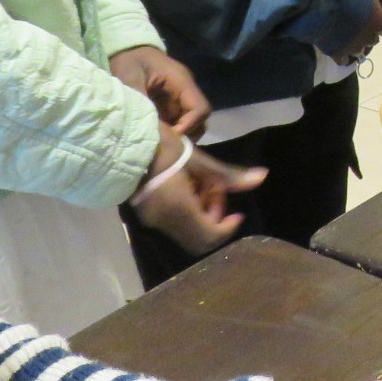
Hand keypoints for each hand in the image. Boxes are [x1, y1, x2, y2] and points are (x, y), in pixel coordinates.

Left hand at [110, 45, 211, 137]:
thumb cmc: (129, 61)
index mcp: (181, 82)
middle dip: (184, 134)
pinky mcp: (170, 104)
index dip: (189, 125)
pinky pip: (177, 121)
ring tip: (158, 140)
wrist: (125, 49)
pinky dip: (170, 131)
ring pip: (190, 123)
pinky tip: (155, 134)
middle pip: (199, 120)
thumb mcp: (130, 80)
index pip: (200, 109)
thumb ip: (140, 104)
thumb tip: (147, 130)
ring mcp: (178, 98)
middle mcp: (185, 91)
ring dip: (177, 134)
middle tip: (163, 142)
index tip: (170, 136)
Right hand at [129, 128, 263, 255]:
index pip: (212, 235)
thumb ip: (227, 175)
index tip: (236, 209)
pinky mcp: (146, 214)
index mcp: (179, 209)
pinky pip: (175, 223)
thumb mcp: (197, 158)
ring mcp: (153, 220)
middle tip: (216, 191)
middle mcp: (165, 221)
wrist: (119, 142)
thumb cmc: (160, 145)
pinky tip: (187, 187)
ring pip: (188, 232)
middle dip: (216, 218)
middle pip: (200, 238)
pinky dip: (188, 211)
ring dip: (202, 213)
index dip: (229, 226)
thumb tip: (262, 178)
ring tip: (202, 184)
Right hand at [332, 0, 381, 64]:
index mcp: (379, 23)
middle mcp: (368, 38)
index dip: (378, 22)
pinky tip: (336, 45)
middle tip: (356, 22)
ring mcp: (352, 47)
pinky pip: (343, 60)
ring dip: (355, 44)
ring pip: (358, 50)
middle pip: (372, 40)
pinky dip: (342, 54)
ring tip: (345, 33)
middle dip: (367, 33)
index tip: (370, 16)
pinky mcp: (336, 52)